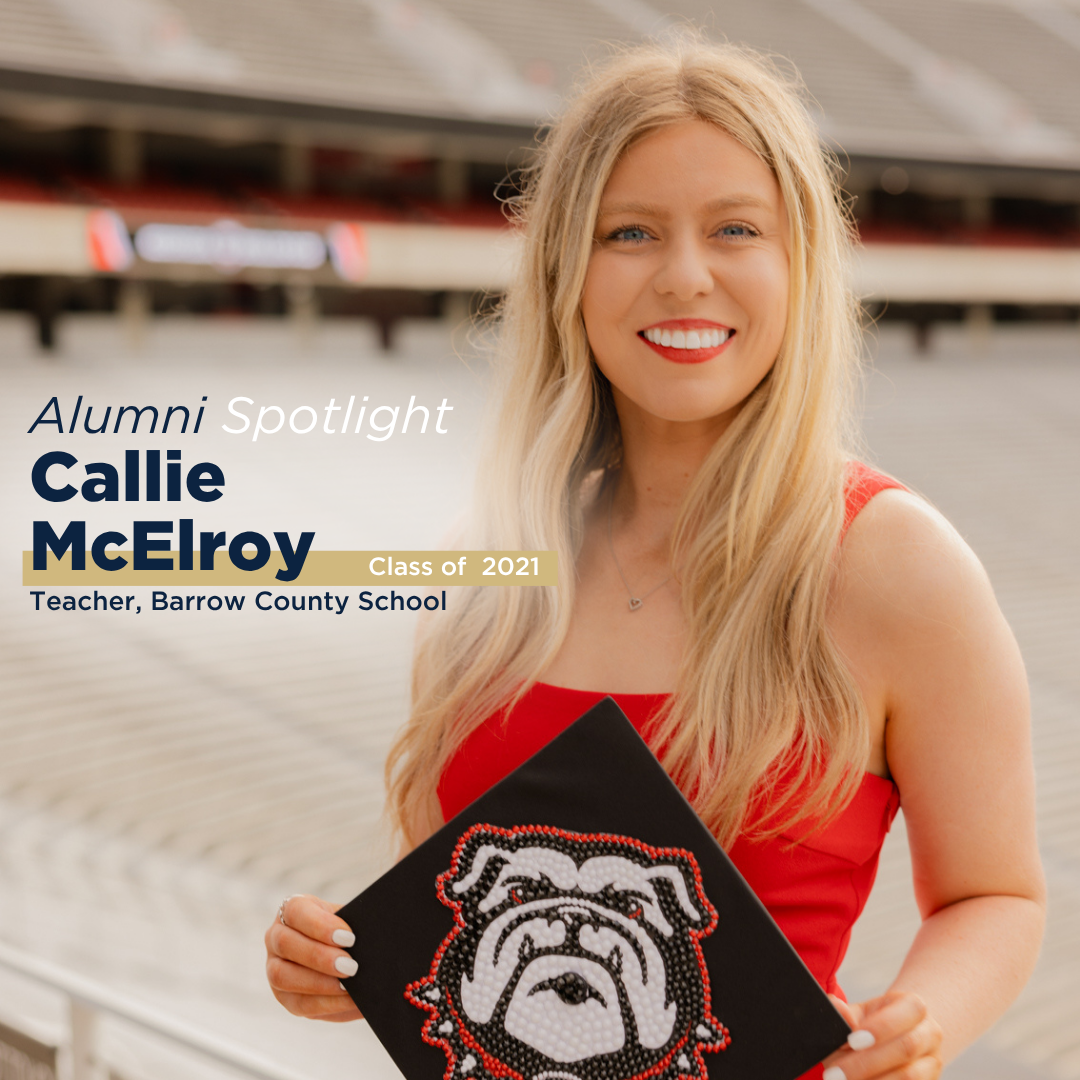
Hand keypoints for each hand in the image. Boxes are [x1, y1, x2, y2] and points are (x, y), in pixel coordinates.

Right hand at [265, 894, 363, 1021]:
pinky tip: (348, 1000)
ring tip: (348, 986)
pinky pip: (298, 1004)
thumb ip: (355, 924)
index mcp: (292, 909)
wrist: (347, 953)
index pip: (296, 912)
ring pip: (283, 976)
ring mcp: (274, 968)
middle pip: (286, 944)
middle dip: (319, 957)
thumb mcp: (349, 920)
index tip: (349, 938)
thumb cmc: (347, 931)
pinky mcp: (284, 997)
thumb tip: (370, 937)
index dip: (321, 926)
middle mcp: (276, 937)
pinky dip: (326, 1003)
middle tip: (351, 966)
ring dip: (319, 983)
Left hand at [822, 991, 942, 1079]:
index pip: (902, 1015)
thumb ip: (847, 1013)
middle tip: (835, 1073)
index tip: (851, 1041)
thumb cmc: (876, 1024)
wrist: (904, 1038)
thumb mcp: (862, 1013)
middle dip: (867, 1063)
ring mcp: (933, 1064)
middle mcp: (930, 1034)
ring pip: (910, 1077)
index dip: (877, 1029)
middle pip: (906, 1048)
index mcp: (914, 1007)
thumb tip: (837, 1009)